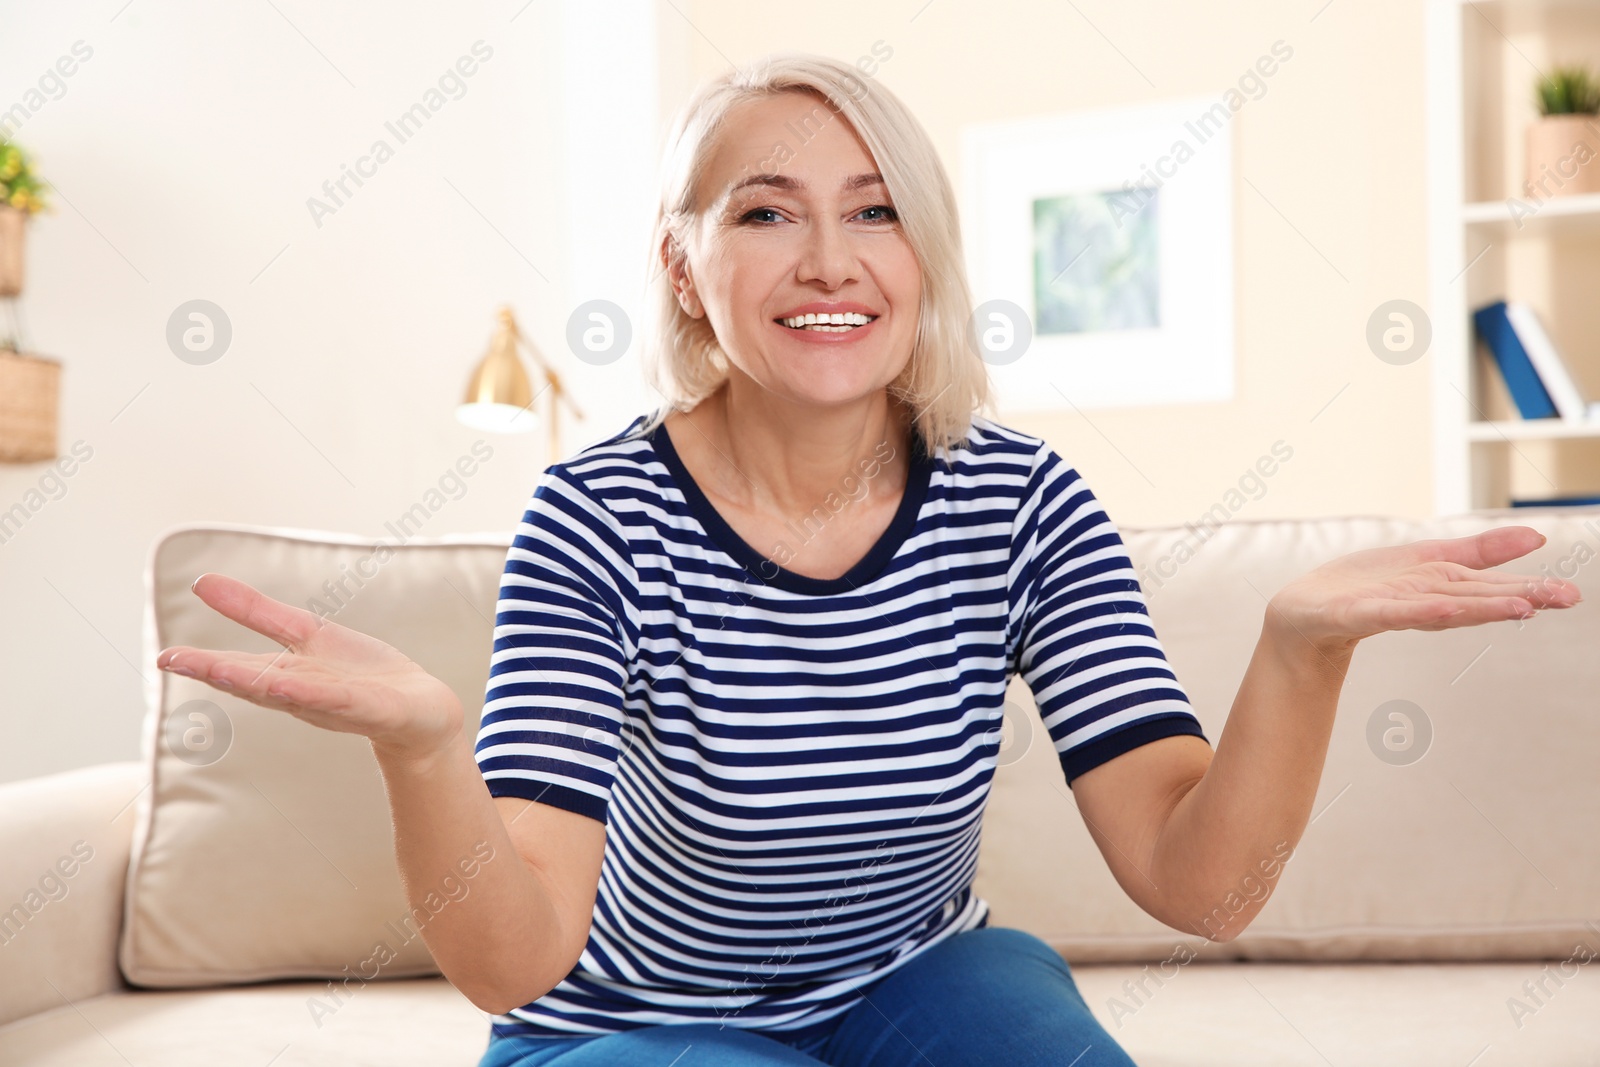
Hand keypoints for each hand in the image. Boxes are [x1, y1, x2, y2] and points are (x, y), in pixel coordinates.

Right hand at [156, 573, 465, 764]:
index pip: (239, 667)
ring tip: (220, 669)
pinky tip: (288, 682)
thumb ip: (257, 611)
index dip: (202, 663)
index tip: (164, 657)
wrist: (420, 711)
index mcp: (285, 674)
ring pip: (291, 692)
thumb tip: (201, 581)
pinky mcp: (372, 707)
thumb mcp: (306, 634)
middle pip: (255, 681)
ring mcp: (336, 703)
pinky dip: (315, 691)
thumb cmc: (359, 674)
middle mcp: (303, 693)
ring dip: (257, 682)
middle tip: (171, 662)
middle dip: (216, 671)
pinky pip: (341, 698)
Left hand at [1266, 525, 1582, 655]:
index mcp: (1441, 587)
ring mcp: (1391, 609)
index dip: (1531, 589)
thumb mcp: (1427, 560)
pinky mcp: (1357, 615)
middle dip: (1520, 598)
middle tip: (1566, 599)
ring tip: (1522, 607)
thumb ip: (1480, 552)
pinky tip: (1443, 609)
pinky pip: (1391, 613)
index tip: (1572, 594)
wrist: (1305, 612)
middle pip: (1475, 597)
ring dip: (1480, 608)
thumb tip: (1537, 538)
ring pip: (1442, 607)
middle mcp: (1423, 601)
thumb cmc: (1367, 587)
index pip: (1492, 587)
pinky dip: (1417, 611)